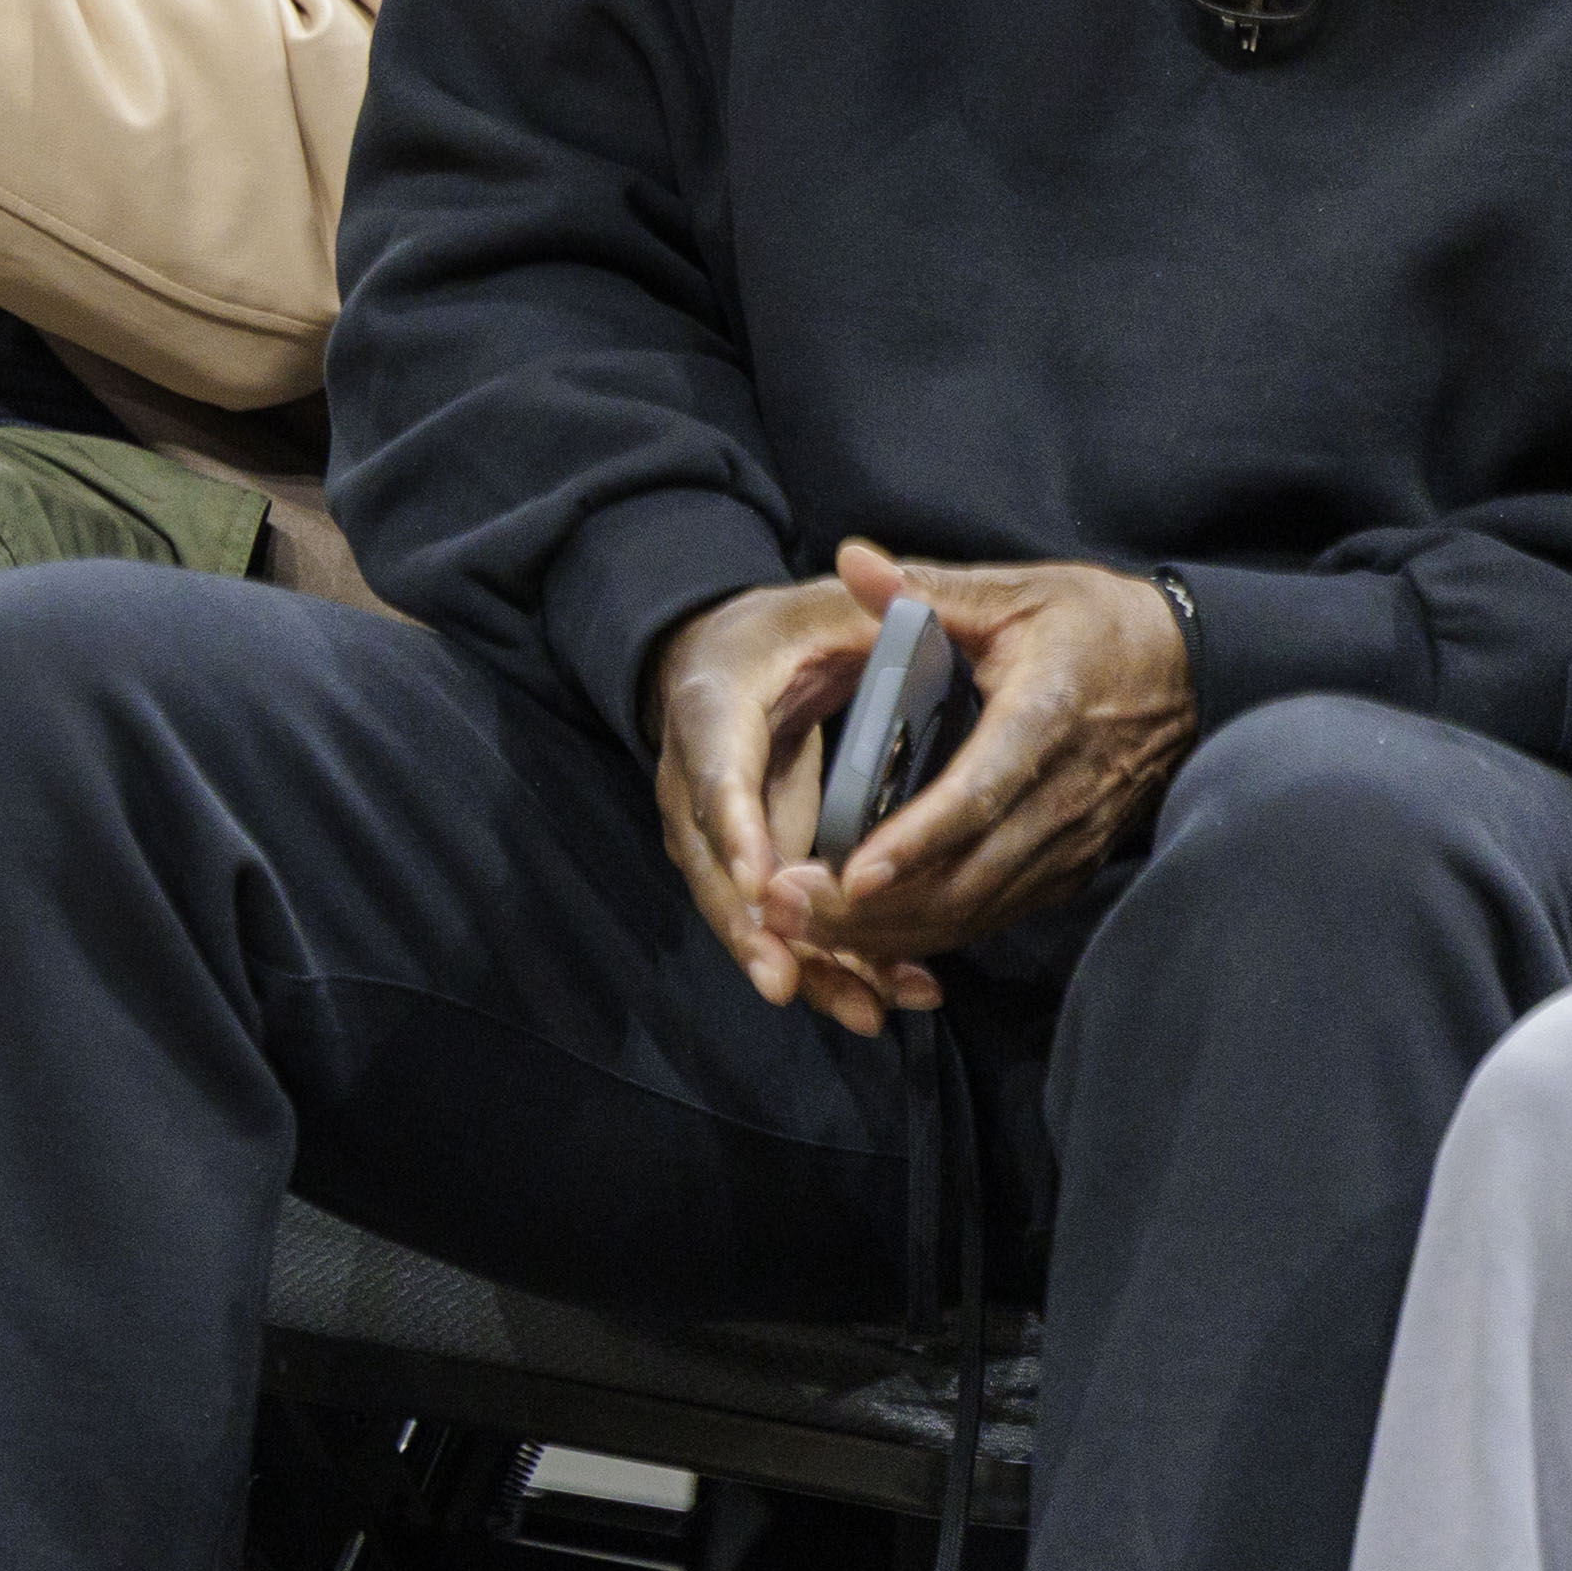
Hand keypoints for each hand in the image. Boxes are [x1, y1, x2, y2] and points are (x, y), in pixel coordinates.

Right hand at [647, 574, 928, 1034]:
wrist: (722, 659)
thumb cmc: (782, 630)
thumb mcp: (819, 607)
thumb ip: (855, 599)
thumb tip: (863, 560)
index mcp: (710, 702)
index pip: (714, 768)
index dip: (734, 824)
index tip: (757, 878)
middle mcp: (692, 776)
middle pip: (712, 865)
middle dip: (752, 927)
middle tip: (788, 979)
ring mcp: (710, 830)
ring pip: (741, 908)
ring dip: (800, 963)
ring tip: (861, 1010)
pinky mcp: (743, 864)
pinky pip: (774, 921)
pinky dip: (823, 962)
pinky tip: (879, 1001)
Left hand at [773, 540, 1198, 989]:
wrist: (1189, 672)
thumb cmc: (1096, 625)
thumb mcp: (1016, 592)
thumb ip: (928, 588)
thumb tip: (850, 560)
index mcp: (1044, 718)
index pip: (978, 794)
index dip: (917, 839)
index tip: (854, 871)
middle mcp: (1061, 796)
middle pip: (966, 877)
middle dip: (875, 907)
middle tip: (787, 909)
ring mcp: (1068, 840)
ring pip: (976, 909)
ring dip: (892, 931)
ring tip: (805, 930)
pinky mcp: (1069, 865)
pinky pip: (994, 913)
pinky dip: (930, 933)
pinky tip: (866, 936)